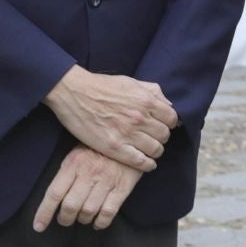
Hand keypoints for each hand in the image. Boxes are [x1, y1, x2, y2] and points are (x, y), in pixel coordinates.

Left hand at [32, 146, 143, 231]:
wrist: (130, 138)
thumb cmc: (99, 149)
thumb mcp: (78, 153)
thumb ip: (66, 173)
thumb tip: (54, 198)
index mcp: (74, 163)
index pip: (54, 193)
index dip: (44, 213)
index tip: (39, 226)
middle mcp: (89, 172)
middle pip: (70, 206)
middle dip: (65, 219)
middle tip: (66, 219)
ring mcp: (107, 180)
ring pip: (88, 211)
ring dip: (83, 220)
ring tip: (83, 217)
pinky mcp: (123, 186)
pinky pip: (108, 212)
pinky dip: (101, 223)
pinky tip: (98, 222)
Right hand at [43, 66, 176, 171]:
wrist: (74, 92)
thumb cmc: (102, 86)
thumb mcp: (132, 82)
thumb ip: (153, 92)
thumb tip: (169, 105)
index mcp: (146, 100)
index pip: (172, 119)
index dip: (169, 124)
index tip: (163, 126)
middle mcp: (140, 118)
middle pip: (164, 135)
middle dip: (161, 138)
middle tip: (154, 139)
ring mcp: (127, 133)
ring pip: (155, 149)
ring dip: (155, 151)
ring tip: (149, 151)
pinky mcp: (113, 147)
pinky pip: (139, 161)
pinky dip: (146, 165)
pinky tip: (147, 164)